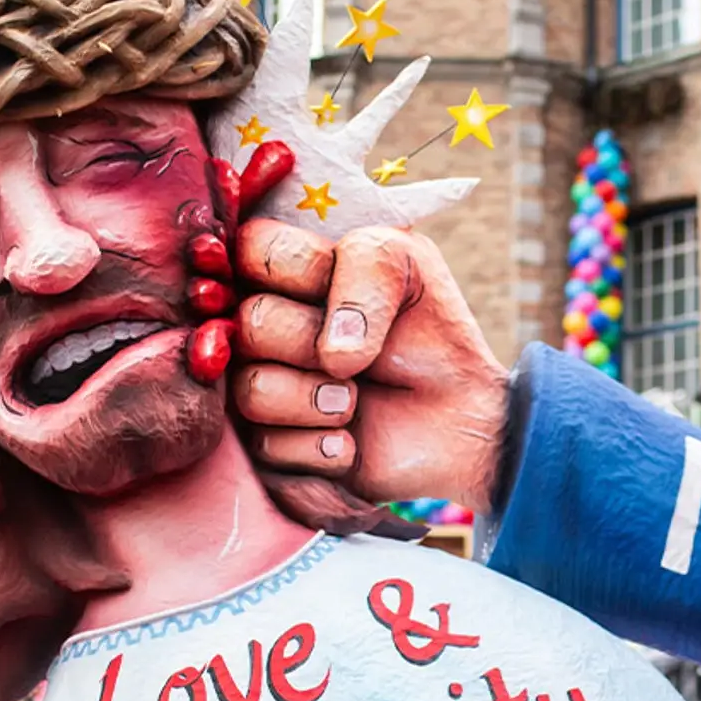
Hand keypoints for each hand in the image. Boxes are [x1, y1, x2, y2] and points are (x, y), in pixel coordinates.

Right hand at [233, 221, 508, 509]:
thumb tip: (331, 354)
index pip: (248, 248)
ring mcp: (252, 388)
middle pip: (248, 323)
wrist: (453, 416)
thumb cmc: (425, 332)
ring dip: (321, 401)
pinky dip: (326, 448)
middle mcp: (253, 328)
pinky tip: (350, 443)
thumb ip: (367, 265)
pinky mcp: (261, 451)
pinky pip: (268, 449)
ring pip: (251, 390)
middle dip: (315, 342)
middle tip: (357, 357)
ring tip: (355, 401)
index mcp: (277, 271)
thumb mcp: (410, 266)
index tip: (339, 286)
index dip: (303, 272)